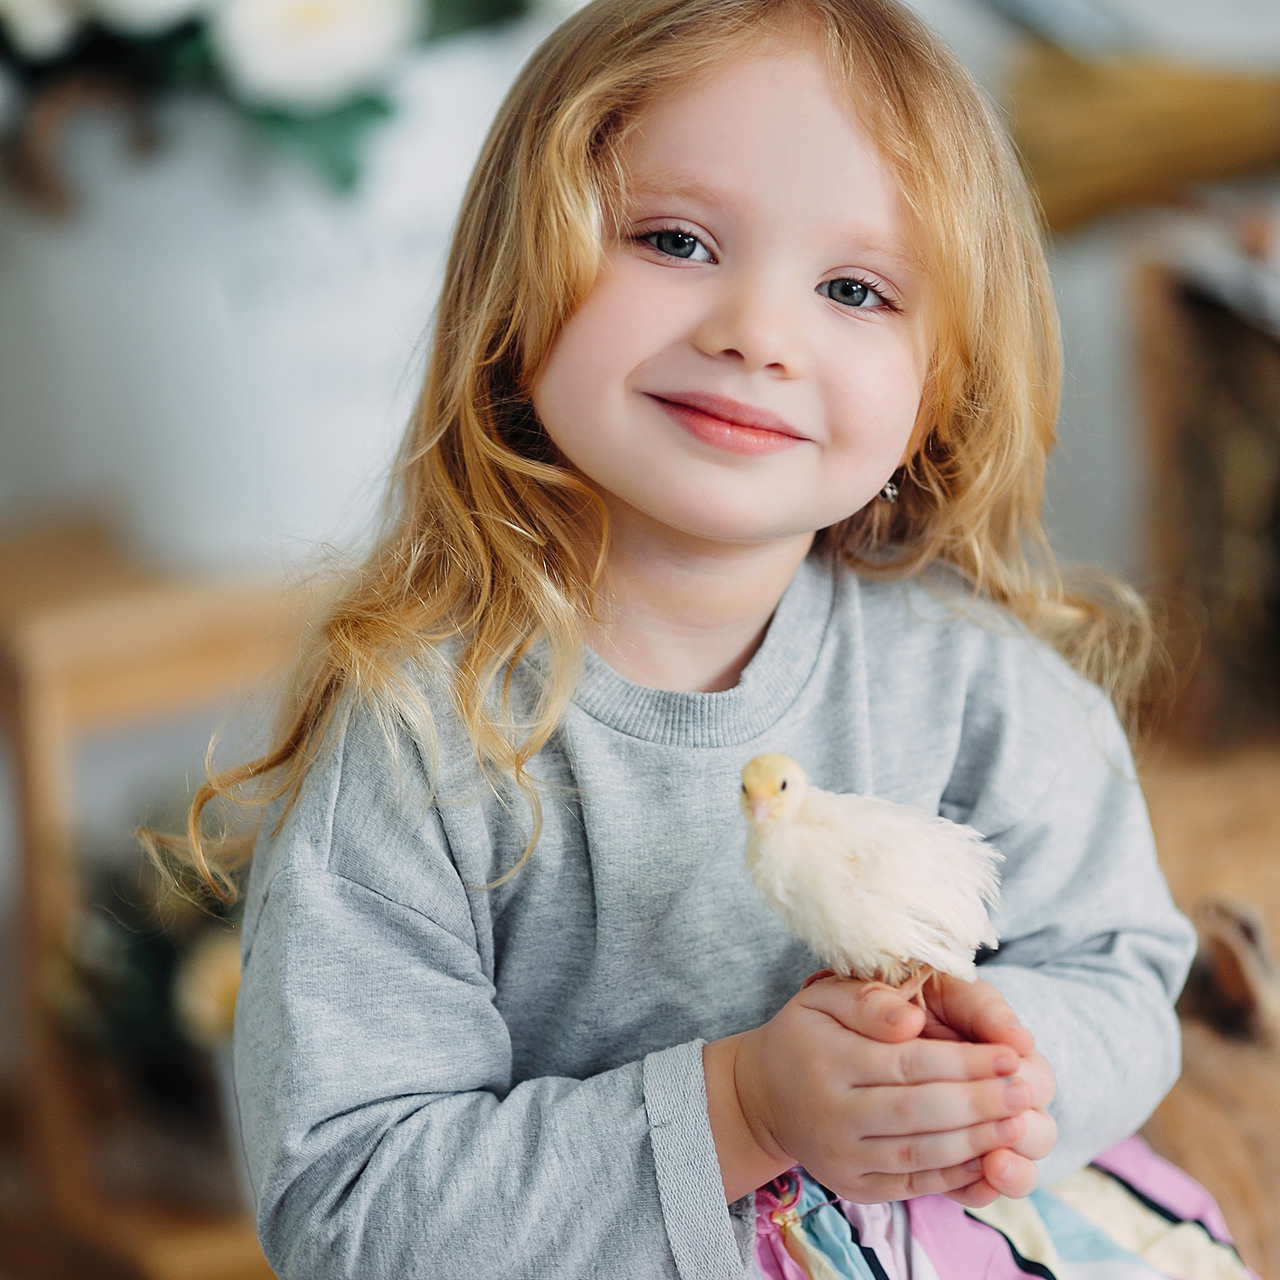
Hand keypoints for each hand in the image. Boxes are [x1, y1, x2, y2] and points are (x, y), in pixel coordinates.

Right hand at [703, 976, 1032, 1203]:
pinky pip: (914, 1184)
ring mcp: (842, 1157)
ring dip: (978, 1141)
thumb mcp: (822, 997)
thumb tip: (912, 1019)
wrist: (762, 1095)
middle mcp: (833, 1115)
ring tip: (1019, 1124)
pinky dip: (956, 1175)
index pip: (910, 1064)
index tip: (1010, 1053)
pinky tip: (990, 1156)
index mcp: (828, 1062)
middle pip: (922, 1113)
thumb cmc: (804, 1034)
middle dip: (982, 1103)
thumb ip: (869, 1000)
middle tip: (1026, 1090)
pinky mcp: (854, 1186)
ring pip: (923, 1154)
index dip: (965, 1061)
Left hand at [908, 973, 1057, 1204]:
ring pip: (1017, 1164)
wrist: (873, 1018)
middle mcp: (1001, 1099)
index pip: (1035, 1077)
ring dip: (1014, 1167)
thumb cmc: (913, 993)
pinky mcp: (951, 1158)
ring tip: (996, 1164)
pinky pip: (976, 1185)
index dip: (1026, 1078)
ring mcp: (979, 1132)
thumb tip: (1014, 1036)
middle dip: (1024, 1130)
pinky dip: (979, 1187)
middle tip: (1010, 1123)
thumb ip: (975, 1006)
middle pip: (1038, 1129)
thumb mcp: (942, 988)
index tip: (1011, 1066)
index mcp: (1007, 1055)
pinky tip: (977, 1183)